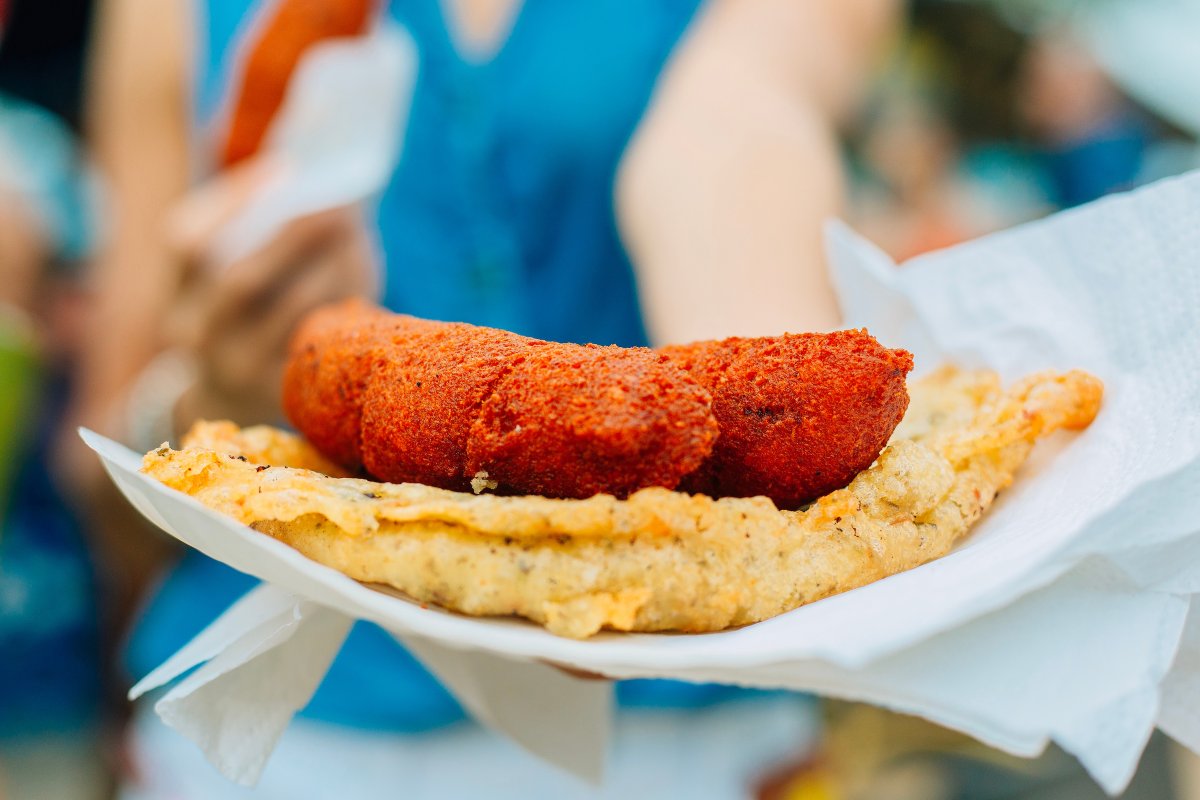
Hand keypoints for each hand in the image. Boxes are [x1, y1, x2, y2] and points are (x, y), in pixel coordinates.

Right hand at [167, 161, 378, 426]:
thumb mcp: (229, 275)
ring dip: (333, 265)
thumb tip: (310, 176)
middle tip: (340, 202)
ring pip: (294, 310)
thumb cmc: (244, 315)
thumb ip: (255, 231)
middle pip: (242, 282)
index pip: (187, 244)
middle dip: (296, 236)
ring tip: (357, 230)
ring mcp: (238, 371)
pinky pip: (325, 340)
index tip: (287, 170)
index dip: (233, 204)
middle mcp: (197, 336)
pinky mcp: (282, 393)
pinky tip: (363, 275)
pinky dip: (348, 301)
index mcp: (177, 297)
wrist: (233, 396)